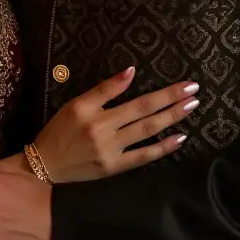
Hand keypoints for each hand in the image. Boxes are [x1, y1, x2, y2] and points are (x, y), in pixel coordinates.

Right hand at [32, 66, 198, 181]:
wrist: (45, 164)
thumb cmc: (60, 130)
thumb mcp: (76, 104)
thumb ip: (104, 89)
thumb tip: (130, 71)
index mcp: (95, 113)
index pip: (136, 99)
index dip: (163, 93)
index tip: (184, 84)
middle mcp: (105, 132)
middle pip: (145, 114)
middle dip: (172, 102)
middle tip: (194, 92)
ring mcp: (111, 152)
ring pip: (147, 133)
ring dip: (171, 120)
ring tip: (190, 108)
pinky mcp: (114, 168)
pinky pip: (142, 158)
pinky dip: (162, 148)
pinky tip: (178, 138)